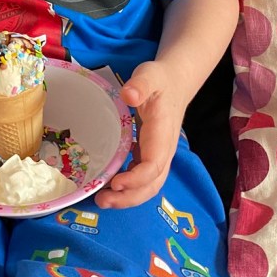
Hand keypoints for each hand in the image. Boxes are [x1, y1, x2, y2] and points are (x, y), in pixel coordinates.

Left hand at [95, 60, 185, 209]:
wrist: (174, 82)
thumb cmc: (159, 79)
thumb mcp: (150, 75)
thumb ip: (140, 84)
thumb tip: (129, 95)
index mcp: (162, 134)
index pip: (153, 165)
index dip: (136, 179)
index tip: (115, 183)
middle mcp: (163, 150)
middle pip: (152, 184)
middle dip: (129, 197)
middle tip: (103, 201)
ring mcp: (157, 154)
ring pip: (148, 185)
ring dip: (128, 197)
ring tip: (103, 200)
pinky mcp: (150, 154)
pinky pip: (142, 177)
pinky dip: (127, 186)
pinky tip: (109, 185)